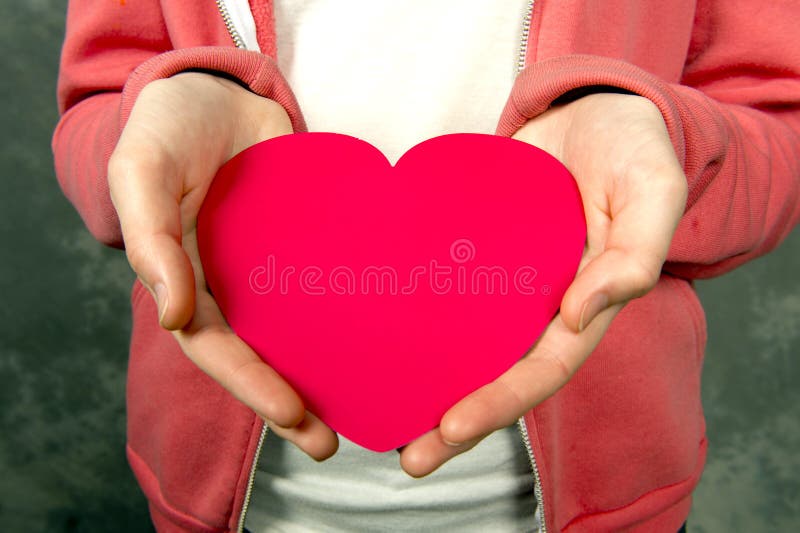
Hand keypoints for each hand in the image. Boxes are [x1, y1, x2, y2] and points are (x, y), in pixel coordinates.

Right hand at [108, 72, 337, 459]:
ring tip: (369, 409)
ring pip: (300, 331)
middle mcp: (234, 285)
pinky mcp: (311, 241)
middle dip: (291, 404)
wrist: (219, 90)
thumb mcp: (141, 174)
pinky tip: (386, 334)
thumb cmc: (168, 129)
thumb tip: (176, 316)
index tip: (292, 414)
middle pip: (261, 355)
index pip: (217, 347)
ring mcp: (274, 267)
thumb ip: (152, 240)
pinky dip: (351, 313)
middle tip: (330, 443)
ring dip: (327, 372)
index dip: (250, 384)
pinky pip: (329, 282)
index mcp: (189, 281)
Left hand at [398, 93, 687, 475]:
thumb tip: (584, 314)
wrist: (591, 108)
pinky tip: (373, 333)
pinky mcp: (474, 249)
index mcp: (584, 303)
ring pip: (463, 341)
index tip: (450, 428)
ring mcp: (504, 279)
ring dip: (426, 380)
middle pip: (496, 372)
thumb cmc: (631, 150)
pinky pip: (443, 289)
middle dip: (456, 421)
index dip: (499, 402)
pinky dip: (414, 316)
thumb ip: (632, 256)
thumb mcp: (652, 194)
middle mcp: (540, 303)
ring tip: (378, 414)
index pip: (542, 369)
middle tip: (408, 458)